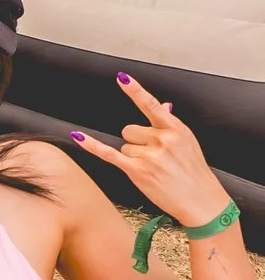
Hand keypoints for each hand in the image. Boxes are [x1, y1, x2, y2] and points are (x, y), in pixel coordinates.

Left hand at [77, 76, 237, 232]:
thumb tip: (163, 105)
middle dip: (138, 143)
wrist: (202, 201)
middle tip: (156, 159)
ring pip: (124, 146)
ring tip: (154, 169)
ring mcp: (150, 155)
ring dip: (133, 158)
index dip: (135, 91)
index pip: (151, 105)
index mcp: (176, 130)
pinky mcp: (137, 171)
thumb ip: (171, 124)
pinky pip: (109, 153)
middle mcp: (163, 139)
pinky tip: (78, 136)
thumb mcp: (189, 144)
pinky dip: (92, 145)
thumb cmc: (194, 174)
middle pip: (130, 130)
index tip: (122, 78)